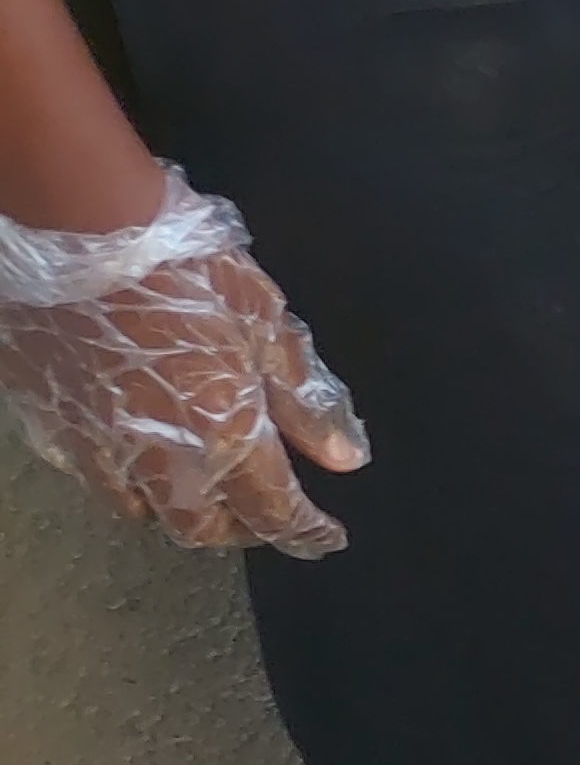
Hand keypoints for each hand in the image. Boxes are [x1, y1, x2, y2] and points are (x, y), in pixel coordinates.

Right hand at [0, 165, 367, 557]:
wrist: (77, 227)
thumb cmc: (184, 267)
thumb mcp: (265, 324)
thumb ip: (304, 402)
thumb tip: (342, 456)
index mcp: (224, 433)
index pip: (274, 511)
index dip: (307, 532)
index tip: (326, 537)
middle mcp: (160, 456)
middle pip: (201, 526)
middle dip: (237, 527)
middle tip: (259, 509)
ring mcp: (97, 443)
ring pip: (142, 507)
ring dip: (178, 506)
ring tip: (201, 484)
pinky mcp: (51, 421)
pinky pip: (94, 474)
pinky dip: (125, 477)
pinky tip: (140, 451)